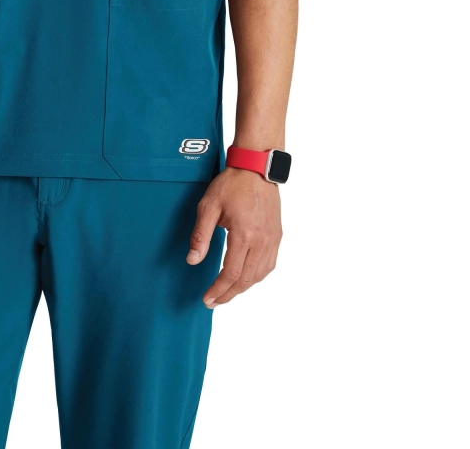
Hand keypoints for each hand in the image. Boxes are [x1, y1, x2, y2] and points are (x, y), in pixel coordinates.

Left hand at [187, 166, 281, 306]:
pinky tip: (246, 278)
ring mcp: (272, 239)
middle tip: (214, 302)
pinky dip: (257, 277)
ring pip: (260, 275)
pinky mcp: (276, 236)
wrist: (256, 168)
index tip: (207, 299)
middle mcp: (261, 241)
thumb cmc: (232, 184)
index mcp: (244, 234)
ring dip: (243, 288)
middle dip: (228, 294)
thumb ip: (200, 235)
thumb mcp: (208, 206)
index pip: (231, 273)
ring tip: (227, 293)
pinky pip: (269, 265)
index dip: (218, 290)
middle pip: (246, 279)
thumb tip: (193, 260)